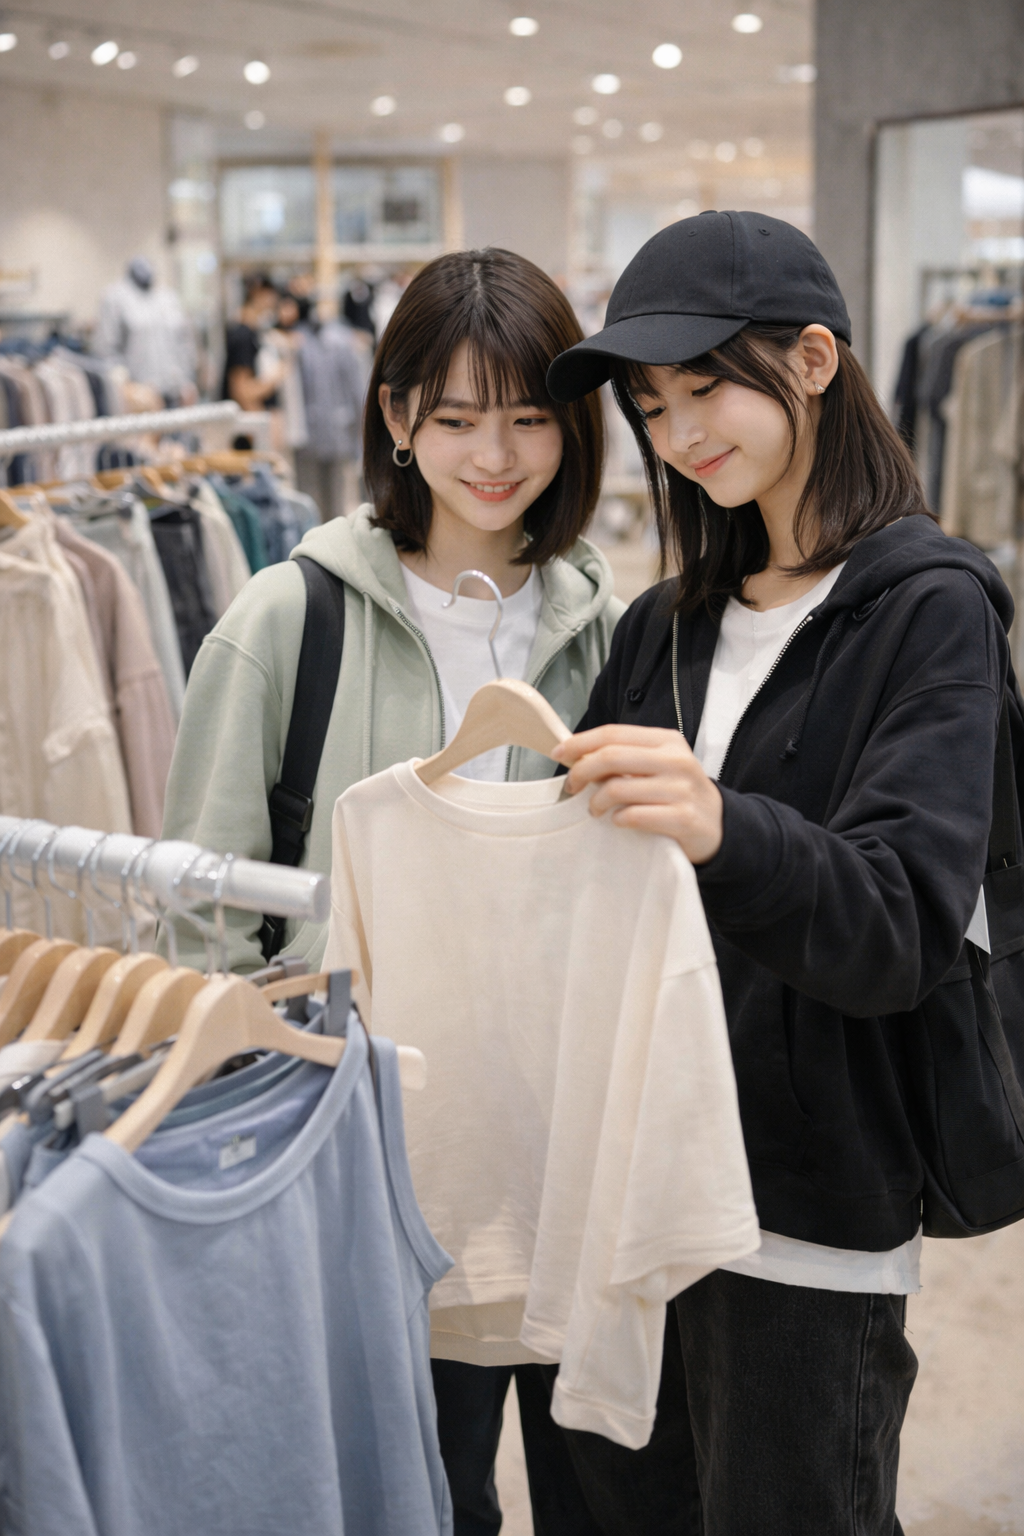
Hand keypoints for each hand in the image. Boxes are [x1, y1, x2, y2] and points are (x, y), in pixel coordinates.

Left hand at [552, 725, 723, 864]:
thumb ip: (625, 757)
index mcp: (667, 740)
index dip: (580, 742)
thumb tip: (576, 754)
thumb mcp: (659, 764)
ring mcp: (681, 790)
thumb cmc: (677, 793)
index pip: (613, 733)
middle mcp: (676, 760)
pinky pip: (634, 816)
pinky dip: (618, 819)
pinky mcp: (683, 819)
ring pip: (618, 789)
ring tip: (596, 810)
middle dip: (581, 771)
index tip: (559, 754)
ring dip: (596, 802)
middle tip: (572, 787)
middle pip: (611, 757)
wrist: (717, 825)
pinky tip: (618, 821)